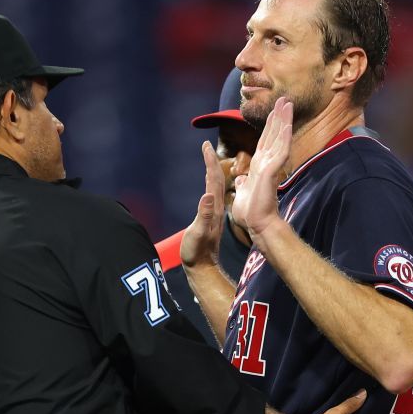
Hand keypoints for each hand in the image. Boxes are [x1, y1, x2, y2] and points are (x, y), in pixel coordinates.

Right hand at [180, 141, 226, 268]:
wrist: (203, 268)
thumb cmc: (197, 253)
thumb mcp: (198, 233)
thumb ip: (203, 215)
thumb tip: (208, 195)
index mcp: (213, 208)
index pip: (212, 180)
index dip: (209, 162)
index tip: (206, 145)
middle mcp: (215, 208)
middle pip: (214, 180)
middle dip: (210, 161)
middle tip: (206, 146)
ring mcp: (213, 213)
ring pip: (214, 186)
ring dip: (211, 170)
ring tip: (208, 159)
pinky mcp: (210, 218)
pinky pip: (211, 195)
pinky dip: (209, 184)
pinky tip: (209, 183)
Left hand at [232, 96, 291, 237]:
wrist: (256, 223)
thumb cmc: (251, 212)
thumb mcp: (243, 192)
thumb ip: (244, 183)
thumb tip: (241, 179)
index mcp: (259, 165)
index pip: (265, 141)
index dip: (270, 126)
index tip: (274, 111)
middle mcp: (267, 163)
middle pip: (274, 135)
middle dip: (279, 117)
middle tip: (284, 99)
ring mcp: (271, 166)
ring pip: (279, 138)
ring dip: (283, 120)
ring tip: (287, 103)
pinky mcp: (272, 172)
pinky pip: (280, 151)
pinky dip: (283, 137)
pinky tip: (286, 124)